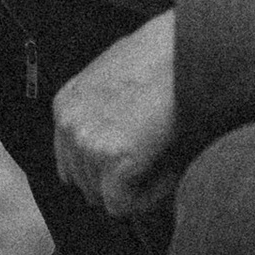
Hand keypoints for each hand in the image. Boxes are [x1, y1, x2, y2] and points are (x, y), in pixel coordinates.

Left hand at [53, 11, 180, 218]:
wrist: (189, 49)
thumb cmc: (165, 59)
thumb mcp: (117, 78)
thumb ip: (104, 114)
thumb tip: (119, 143)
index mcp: (66, 105)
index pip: (71, 164)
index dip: (107, 171)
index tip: (138, 163)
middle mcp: (69, 125)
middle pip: (86, 184)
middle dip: (120, 182)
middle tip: (156, 164)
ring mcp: (88, 143)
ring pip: (105, 197)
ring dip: (136, 187)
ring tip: (165, 160)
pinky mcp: (113, 159)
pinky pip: (124, 205)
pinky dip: (148, 197)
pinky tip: (169, 171)